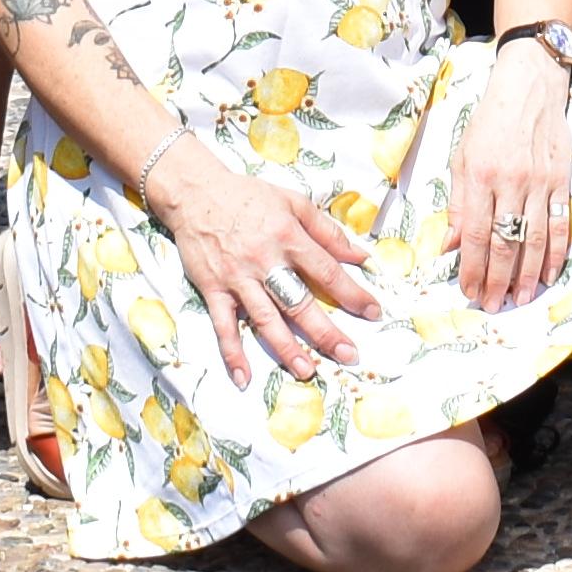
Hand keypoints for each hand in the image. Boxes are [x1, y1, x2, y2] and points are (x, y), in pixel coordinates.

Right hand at [147, 138, 380, 391]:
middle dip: (326, 332)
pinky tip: (243, 378)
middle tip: (349, 356)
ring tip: (307, 371)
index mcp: (289, 237)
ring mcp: (238, 279)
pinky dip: (233, 353)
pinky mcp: (213, 291)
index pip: (327, 271)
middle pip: (300, 302)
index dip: (352, 293)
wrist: (198, 193)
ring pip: (266, 320)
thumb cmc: (250, 197)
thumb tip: (359, 255)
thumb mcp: (294, 201)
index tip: (374, 312)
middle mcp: (266, 261)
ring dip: (287, 348)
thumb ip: (327, 230)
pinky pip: (224, 327)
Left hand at [453, 40, 571, 309]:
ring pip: (534, 239)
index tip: (468, 293)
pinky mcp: (562, 178)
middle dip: (497, 280)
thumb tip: (450, 245)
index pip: (474, 235)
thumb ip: (457, 202)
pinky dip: (557, 252)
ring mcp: (540, 181)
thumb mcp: (462, 156)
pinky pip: (560, 222)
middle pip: (504, 243)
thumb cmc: (489, 122)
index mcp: (480, 176)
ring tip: (521, 299)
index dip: (471, 269)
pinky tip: (551, 273)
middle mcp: (511, 182)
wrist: (529, 86)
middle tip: (493, 306)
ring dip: (527, 275)